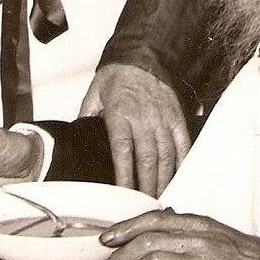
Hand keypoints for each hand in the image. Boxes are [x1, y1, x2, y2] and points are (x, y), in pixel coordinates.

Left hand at [78, 63, 190, 197]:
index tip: (125, 195)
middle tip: (146, 205)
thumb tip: (77, 136)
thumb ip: (87, 118)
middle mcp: (143, 118)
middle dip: (148, 186)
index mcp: (120, 115)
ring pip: (166, 155)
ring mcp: (162, 118)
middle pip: (147, 160)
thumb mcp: (94, 95)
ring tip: (161, 197)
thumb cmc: (116, 75)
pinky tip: (180, 176)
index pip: (123, 152)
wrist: (141, 54)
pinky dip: (182, 161)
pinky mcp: (176, 115)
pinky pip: (182, 142)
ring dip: (164, 179)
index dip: (125, 176)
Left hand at [100, 209, 259, 259]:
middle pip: (151, 227)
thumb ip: (193, 239)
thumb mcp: (219, 244)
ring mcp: (207, 245)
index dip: (128, 224)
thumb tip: (164, 233)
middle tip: (104, 256)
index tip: (107, 237)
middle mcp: (201, 229)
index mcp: (200, 223)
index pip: (156, 217)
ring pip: (155, 245)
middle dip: (122, 239)